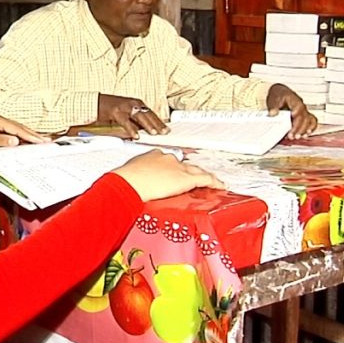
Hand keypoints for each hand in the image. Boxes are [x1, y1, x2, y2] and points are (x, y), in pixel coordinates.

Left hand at [0, 114, 49, 150]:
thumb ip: (0, 141)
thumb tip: (16, 142)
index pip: (17, 129)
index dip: (30, 136)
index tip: (42, 141)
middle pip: (19, 127)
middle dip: (33, 134)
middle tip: (46, 141)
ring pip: (15, 128)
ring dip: (27, 134)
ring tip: (39, 140)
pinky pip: (9, 130)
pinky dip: (19, 135)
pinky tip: (23, 140)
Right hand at [96, 94, 169, 138]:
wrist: (96, 102)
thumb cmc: (111, 108)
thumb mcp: (126, 113)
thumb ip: (136, 121)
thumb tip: (146, 131)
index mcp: (136, 103)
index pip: (151, 113)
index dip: (159, 121)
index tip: (166, 128)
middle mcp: (132, 103)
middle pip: (148, 114)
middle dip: (157, 124)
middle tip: (164, 132)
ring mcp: (124, 107)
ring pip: (139, 116)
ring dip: (147, 125)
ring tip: (154, 133)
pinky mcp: (116, 112)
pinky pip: (126, 122)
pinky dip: (131, 129)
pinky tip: (136, 135)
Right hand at [110, 149, 224, 201]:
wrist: (127, 183)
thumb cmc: (123, 181)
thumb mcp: (128, 176)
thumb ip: (134, 178)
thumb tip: (125, 187)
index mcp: (152, 155)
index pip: (168, 161)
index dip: (173, 168)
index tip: (173, 174)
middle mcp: (167, 159)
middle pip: (184, 165)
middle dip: (190, 171)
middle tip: (195, 178)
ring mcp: (177, 168)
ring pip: (196, 171)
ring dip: (204, 176)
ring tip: (211, 182)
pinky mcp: (186, 179)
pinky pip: (205, 179)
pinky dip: (214, 182)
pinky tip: (219, 186)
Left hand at [266, 84, 317, 138]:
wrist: (280, 92)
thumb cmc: (279, 95)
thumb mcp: (273, 98)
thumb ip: (273, 106)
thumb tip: (273, 113)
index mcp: (295, 101)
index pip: (298, 112)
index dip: (296, 122)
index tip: (291, 130)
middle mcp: (301, 106)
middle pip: (305, 118)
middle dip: (299, 129)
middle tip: (292, 136)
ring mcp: (303, 111)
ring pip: (309, 121)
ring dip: (304, 130)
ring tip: (297, 137)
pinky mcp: (303, 115)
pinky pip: (312, 121)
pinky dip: (310, 128)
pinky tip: (305, 134)